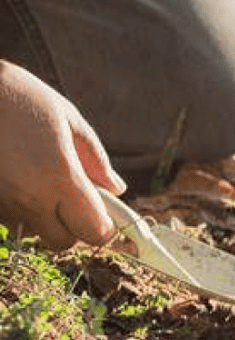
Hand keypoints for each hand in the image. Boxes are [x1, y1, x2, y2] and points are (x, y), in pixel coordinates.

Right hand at [0, 62, 126, 248]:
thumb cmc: (21, 97)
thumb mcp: (68, 119)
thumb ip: (96, 160)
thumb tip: (117, 189)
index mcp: (59, 177)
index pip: (94, 230)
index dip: (106, 227)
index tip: (109, 212)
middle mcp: (29, 198)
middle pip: (63, 242)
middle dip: (76, 228)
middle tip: (78, 198)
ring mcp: (3, 202)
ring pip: (35, 233)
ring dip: (47, 219)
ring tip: (44, 182)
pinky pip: (11, 219)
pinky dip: (23, 209)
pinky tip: (22, 180)